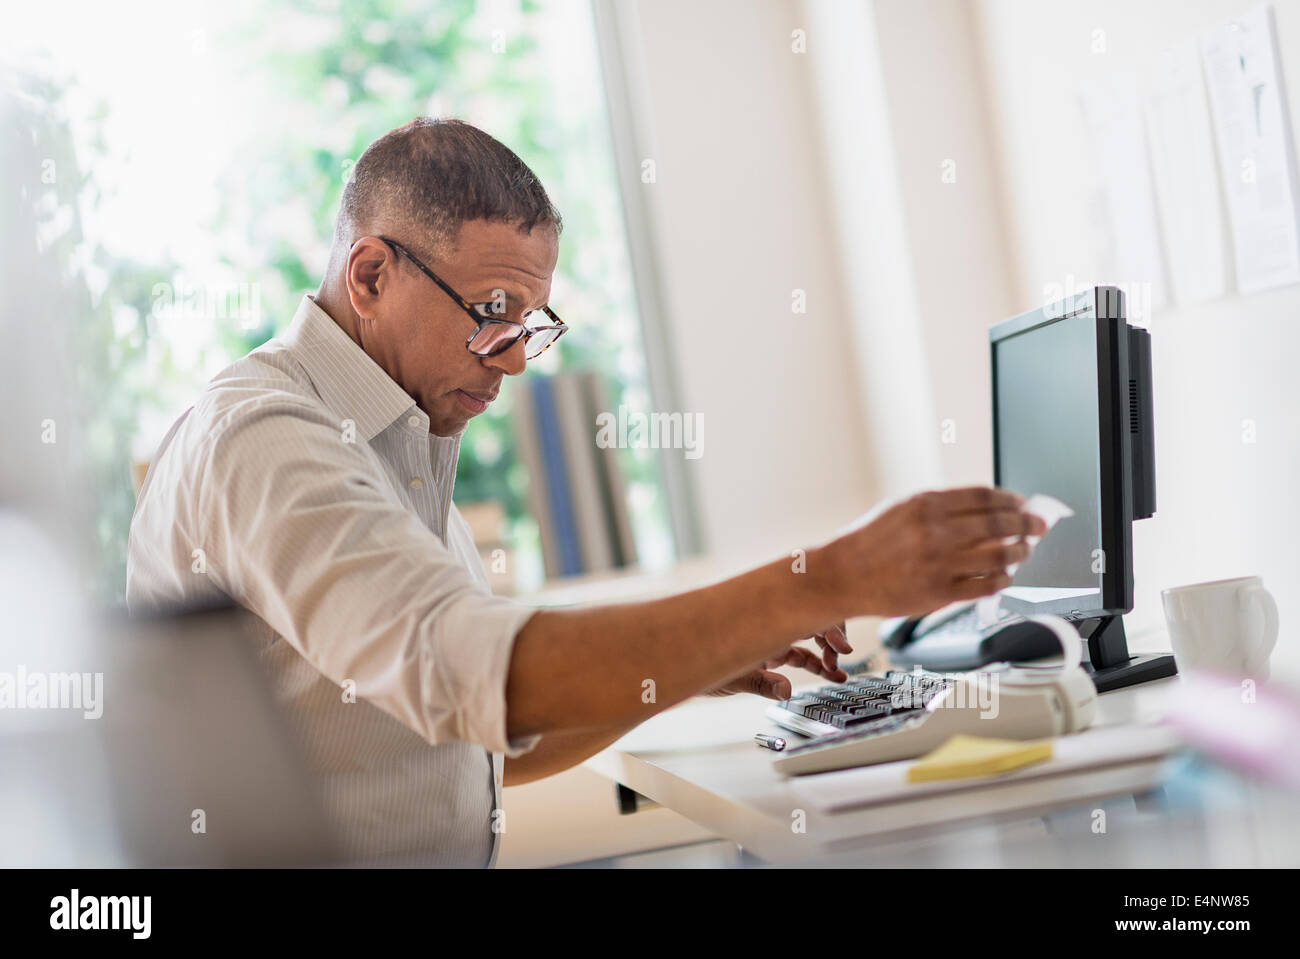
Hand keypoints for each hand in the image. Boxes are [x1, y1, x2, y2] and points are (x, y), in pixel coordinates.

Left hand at [708, 624, 850, 699]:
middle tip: (841, 657)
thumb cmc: (700, 663)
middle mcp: (771, 627)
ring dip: (826, 653)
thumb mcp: (732, 678)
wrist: (684, 664)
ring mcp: (773, 639)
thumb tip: (787, 691)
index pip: (806, 617)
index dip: (829, 628)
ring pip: (809, 640)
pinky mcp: (772, 652)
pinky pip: (800, 654)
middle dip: (832, 637)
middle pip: (812, 622)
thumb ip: (762, 684)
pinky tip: (831, 673)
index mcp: (764, 624)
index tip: (842, 647)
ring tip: (839, 672)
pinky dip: (816, 663)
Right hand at [821, 486, 1046, 618]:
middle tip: (1037, 526)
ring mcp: (939, 563)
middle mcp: (935, 531)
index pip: (983, 497)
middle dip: (1026, 523)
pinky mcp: (940, 592)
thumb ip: (939, 508)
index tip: (1021, 504)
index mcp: (925, 505)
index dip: (1010, 500)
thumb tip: (984, 508)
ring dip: (1019, 552)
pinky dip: (1002, 580)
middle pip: (999, 522)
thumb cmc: (868, 543)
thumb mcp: (900, 509)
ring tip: (1023, 551)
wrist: (841, 576)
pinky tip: (1004, 577)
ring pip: (999, 554)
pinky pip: (985, 585)